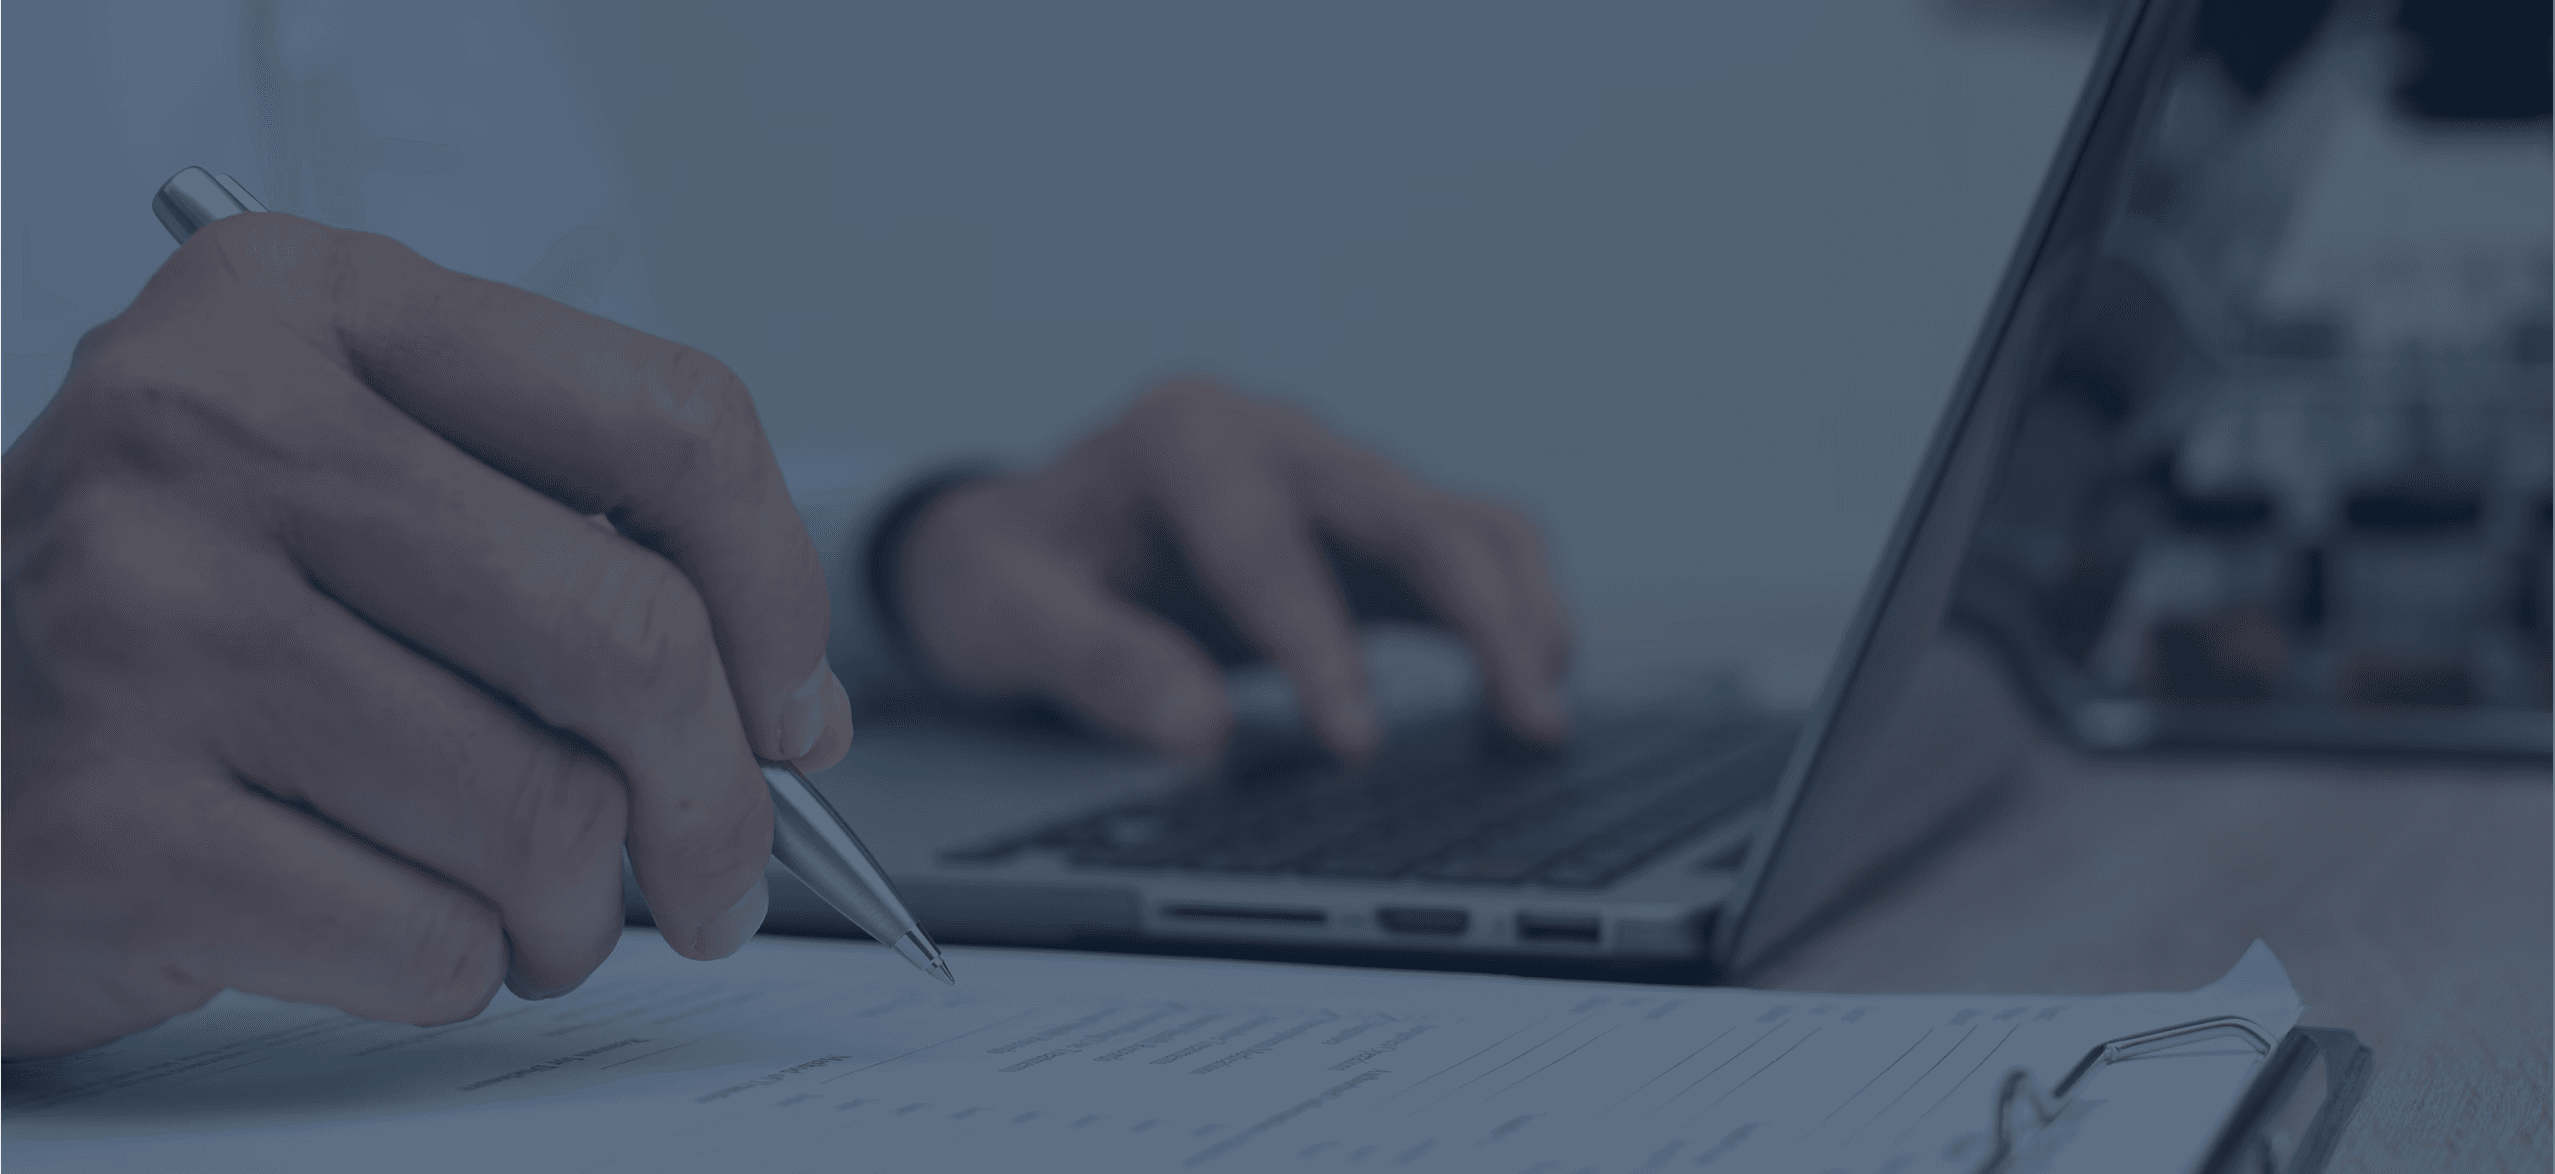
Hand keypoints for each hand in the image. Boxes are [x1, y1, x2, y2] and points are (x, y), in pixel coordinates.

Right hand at [0, 214, 851, 1057]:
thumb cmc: (180, 615)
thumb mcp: (355, 489)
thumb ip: (572, 551)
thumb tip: (793, 718)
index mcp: (309, 305)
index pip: (671, 419)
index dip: (779, 588)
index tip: (788, 698)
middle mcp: (216, 430)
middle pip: (631, 633)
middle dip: (722, 798)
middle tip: (722, 873)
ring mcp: (149, 620)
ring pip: (546, 815)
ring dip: (579, 908)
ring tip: (529, 904)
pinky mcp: (111, 817)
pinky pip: (430, 941)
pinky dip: (463, 971)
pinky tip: (411, 932)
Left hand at [898, 379, 1571, 763]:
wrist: (1012, 546)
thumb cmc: (1006, 575)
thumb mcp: (1006, 617)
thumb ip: (1095, 665)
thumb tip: (1199, 730)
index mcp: (1183, 439)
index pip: (1269, 544)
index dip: (1321, 645)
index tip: (1356, 743)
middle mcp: (1275, 440)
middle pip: (1409, 513)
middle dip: (1480, 613)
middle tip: (1528, 723)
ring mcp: (1332, 478)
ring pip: (1464, 525)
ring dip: (1520, 613)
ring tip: (1545, 720)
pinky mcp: (1365, 532)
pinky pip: (1468, 555)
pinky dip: (1513, 616)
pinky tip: (1527, 699)